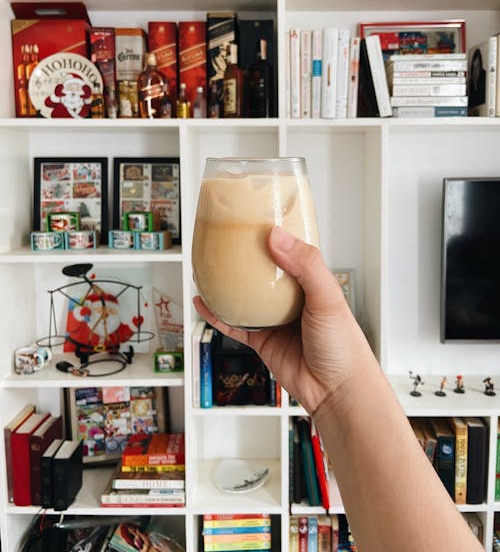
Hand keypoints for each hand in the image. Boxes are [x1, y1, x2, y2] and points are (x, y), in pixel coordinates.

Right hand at [193, 225, 370, 414]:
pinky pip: (234, 324)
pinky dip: (217, 314)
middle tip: (226, 237)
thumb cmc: (343, 345)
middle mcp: (291, 297)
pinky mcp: (262, 340)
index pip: (290, 249)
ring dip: (227, 284)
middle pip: (263, 271)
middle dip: (246, 256)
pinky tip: (202, 303)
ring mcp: (275, 319)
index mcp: (310, 281)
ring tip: (208, 266)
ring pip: (245, 296)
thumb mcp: (327, 297)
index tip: (254, 216)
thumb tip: (275, 236)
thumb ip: (305, 265)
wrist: (337, 390)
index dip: (274, 233)